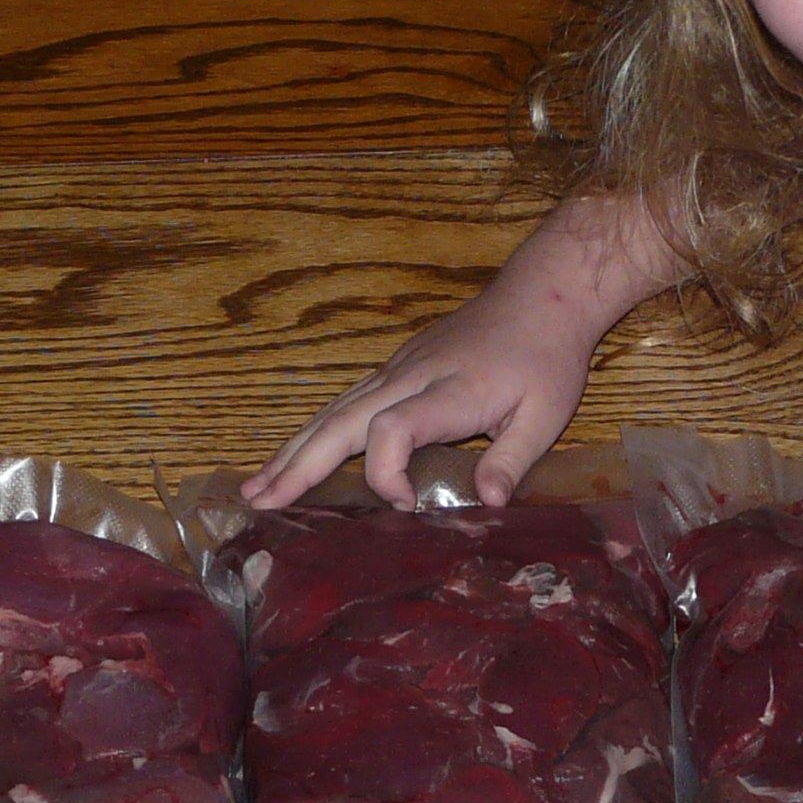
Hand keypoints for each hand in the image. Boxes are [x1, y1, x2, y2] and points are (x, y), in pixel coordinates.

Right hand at [241, 280, 597, 510]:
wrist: (542, 297)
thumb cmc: (546, 358)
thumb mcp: (545, 414)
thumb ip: (512, 460)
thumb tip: (488, 503)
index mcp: (448, 391)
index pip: (392, 427)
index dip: (386, 472)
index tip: (406, 505)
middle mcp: (410, 377)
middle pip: (342, 421)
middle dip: (298, 464)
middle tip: (260, 503)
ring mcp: (397, 369)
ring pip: (333, 411)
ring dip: (293, 449)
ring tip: (256, 487)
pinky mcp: (396, 368)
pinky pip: (344, 403)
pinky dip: (313, 432)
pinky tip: (294, 455)